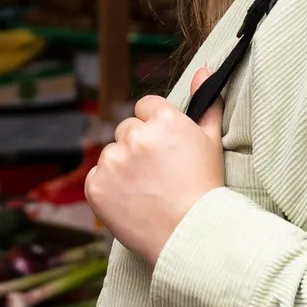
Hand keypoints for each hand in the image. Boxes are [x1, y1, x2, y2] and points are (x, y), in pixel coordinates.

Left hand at [86, 68, 226, 265]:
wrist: (192, 237)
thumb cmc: (206, 190)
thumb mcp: (211, 142)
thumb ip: (206, 103)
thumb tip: (203, 69)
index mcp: (162, 119)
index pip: (145, 107)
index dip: (155, 128)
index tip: (164, 150)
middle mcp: (134, 135)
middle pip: (126, 130)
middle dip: (138, 148)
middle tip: (158, 175)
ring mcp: (112, 161)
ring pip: (111, 154)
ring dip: (122, 168)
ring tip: (147, 192)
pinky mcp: (96, 186)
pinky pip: (96, 179)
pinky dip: (108, 189)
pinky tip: (132, 203)